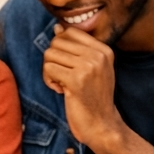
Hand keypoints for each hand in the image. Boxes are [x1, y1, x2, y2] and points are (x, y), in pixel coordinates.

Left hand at [41, 25, 125, 146]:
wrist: (102, 125)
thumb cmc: (93, 98)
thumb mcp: (92, 69)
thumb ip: (76, 48)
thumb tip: (57, 28)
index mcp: (104, 50)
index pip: (70, 31)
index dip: (61, 48)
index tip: (68, 65)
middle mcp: (98, 55)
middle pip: (57, 41)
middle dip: (53, 59)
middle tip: (63, 76)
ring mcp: (88, 67)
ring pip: (50, 54)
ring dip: (49, 71)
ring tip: (61, 84)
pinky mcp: (76, 80)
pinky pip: (48, 68)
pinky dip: (48, 80)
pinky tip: (60, 90)